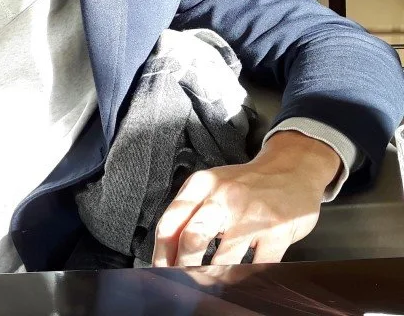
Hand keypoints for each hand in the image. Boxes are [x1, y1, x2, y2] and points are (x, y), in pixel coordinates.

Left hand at [152, 131, 340, 267]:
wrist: (291, 168)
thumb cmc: (245, 184)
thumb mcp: (212, 185)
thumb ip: (190, 211)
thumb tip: (168, 250)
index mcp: (201, 185)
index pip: (170, 223)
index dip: (161, 253)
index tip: (160, 270)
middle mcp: (223, 197)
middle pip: (191, 239)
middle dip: (183, 267)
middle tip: (183, 281)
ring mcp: (251, 215)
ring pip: (223, 259)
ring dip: (213, 278)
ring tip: (210, 284)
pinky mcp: (278, 231)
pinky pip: (257, 266)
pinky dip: (246, 279)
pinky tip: (239, 280)